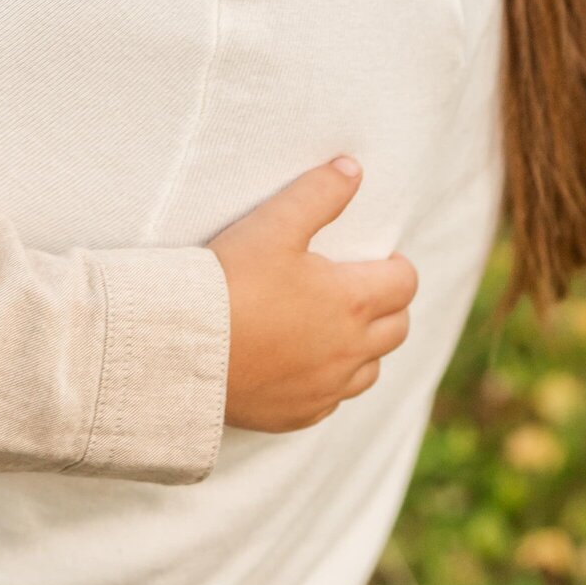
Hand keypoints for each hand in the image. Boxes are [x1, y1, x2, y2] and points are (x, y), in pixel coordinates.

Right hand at [209, 158, 417, 432]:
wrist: (181, 346)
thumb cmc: (230, 281)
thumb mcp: (274, 225)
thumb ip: (319, 194)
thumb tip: (352, 170)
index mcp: (353, 301)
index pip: (404, 284)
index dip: (396, 267)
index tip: (378, 259)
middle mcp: (349, 351)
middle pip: (397, 330)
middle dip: (388, 306)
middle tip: (361, 289)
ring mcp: (326, 388)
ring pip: (370, 371)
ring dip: (364, 348)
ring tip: (335, 328)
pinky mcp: (298, 415)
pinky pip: (332, 401)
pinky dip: (329, 382)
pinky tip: (304, 365)